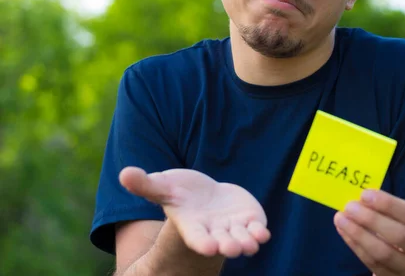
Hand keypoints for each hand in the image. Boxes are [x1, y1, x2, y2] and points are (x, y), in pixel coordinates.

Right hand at [119, 166, 270, 257]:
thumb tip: (124, 174)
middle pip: (221, 241)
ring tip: (253, 244)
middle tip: (233, 248)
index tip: (209, 248)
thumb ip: (146, 184)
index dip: (202, 242)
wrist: (204, 195)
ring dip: (247, 242)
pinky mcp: (248, 220)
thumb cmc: (179, 191)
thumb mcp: (163, 185)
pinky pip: (256, 230)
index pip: (196, 237)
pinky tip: (263, 233)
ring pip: (241, 239)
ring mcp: (232, 227)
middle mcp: (213, 231)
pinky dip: (260, 232)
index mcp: (192, 225)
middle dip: (228, 245)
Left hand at [334, 189, 404, 275]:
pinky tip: (345, 232)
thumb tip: (363, 197)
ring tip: (341, 218)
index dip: (389, 204)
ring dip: (358, 234)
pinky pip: (373, 264)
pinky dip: (356, 246)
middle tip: (350, 206)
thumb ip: (394, 211)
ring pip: (383, 254)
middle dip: (371, 219)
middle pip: (399, 236)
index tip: (365, 193)